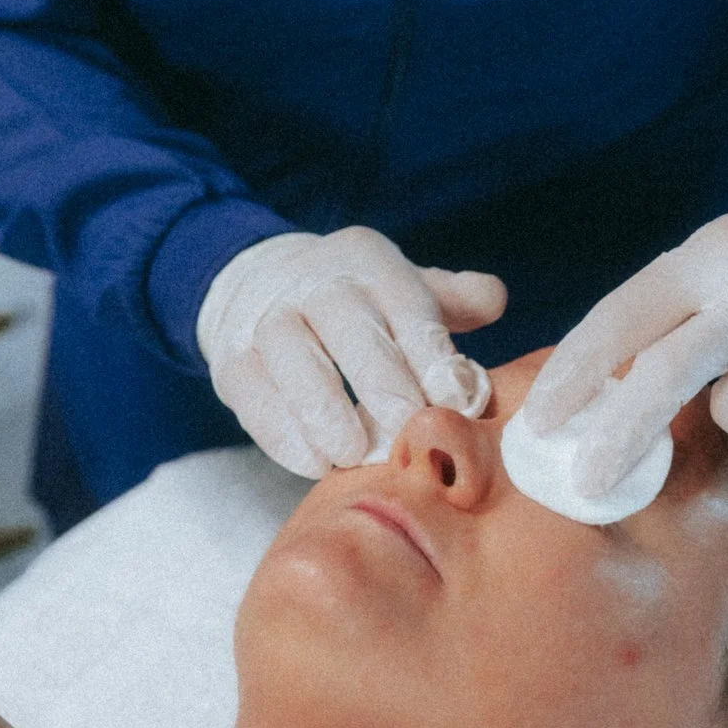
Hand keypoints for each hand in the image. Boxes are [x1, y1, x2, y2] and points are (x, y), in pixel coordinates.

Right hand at [197, 226, 506, 476]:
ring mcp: (266, 319)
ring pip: (291, 357)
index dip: (430, 350)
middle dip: (380, 379)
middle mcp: (314, 282)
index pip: (404, 300)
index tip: (455, 398)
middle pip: (346, 325)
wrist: (258, 288)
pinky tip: (313, 463)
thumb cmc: (356, 305)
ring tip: (354, 454)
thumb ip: (452, 299)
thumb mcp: (403, 289)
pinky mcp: (233, 360)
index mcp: (368, 263)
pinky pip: (253, 395)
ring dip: (324, 410)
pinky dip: (282, 433)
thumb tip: (494, 298)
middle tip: (407, 426)